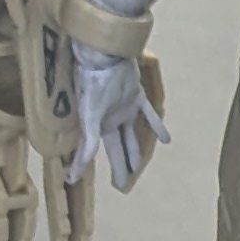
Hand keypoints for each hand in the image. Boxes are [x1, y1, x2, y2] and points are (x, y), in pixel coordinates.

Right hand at [71, 45, 166, 191]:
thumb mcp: (89, 118)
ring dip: (135, 151)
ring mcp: (125, 109)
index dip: (86, 166)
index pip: (98, 153)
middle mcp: (111, 121)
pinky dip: (157, 127)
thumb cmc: (93, 86)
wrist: (104, 57)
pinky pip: (150, 115)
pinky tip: (166, 140)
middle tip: (122, 184)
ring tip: (138, 166)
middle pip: (118, 149)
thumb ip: (87, 145)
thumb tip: (73, 174)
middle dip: (120, 166)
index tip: (77, 180)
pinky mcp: (137, 97)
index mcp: (99, 126)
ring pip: (131, 136)